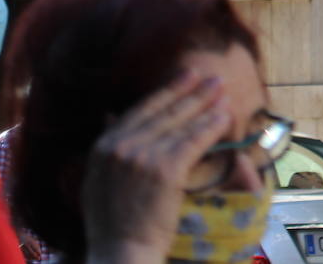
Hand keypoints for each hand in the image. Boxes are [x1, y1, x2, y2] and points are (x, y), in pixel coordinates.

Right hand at [81, 71, 229, 263]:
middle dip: (192, 92)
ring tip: (223, 92)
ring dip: (206, 105)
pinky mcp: (166, 169)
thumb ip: (108, 148)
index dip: (167, 91)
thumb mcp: (97, 179)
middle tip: (212, 77)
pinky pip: (194, 141)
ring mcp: (143, 156)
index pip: (141, 110)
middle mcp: (120, 145)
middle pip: (164, 111)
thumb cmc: (112, 222)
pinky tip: (225, 117)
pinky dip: (211, 127)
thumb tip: (109, 116)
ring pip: (182, 124)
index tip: (185, 76)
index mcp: (102, 146)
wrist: (120, 251)